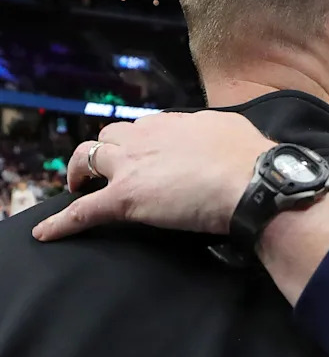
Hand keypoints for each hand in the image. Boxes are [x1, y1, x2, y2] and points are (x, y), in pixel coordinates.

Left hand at [32, 111, 274, 240]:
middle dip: (105, 153)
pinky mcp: (125, 198)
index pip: (142, 127)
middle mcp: (146, 136)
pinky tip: (47, 234)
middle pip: (109, 137)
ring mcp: (132, 166)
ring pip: (86, 159)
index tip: (143, 156)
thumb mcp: (232, 130)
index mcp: (172, 123)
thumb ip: (213, 132)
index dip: (138, 143)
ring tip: (78, 189)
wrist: (254, 182)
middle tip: (108, 173)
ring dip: (80, 173)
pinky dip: (62, 223)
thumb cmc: (253, 159)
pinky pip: (83, 210)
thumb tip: (216, 139)